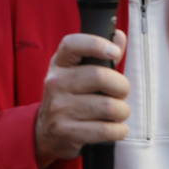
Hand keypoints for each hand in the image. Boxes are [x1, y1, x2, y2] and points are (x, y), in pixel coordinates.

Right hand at [34, 31, 129, 167]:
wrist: (46, 132)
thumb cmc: (70, 98)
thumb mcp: (78, 74)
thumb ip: (101, 57)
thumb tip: (118, 36)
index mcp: (60, 64)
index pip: (73, 45)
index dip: (96, 44)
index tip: (114, 52)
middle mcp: (55, 83)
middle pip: (100, 77)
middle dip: (121, 87)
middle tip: (120, 94)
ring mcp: (59, 108)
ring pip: (109, 107)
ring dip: (122, 112)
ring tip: (116, 114)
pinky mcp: (66, 131)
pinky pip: (107, 130)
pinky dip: (119, 130)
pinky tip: (113, 128)